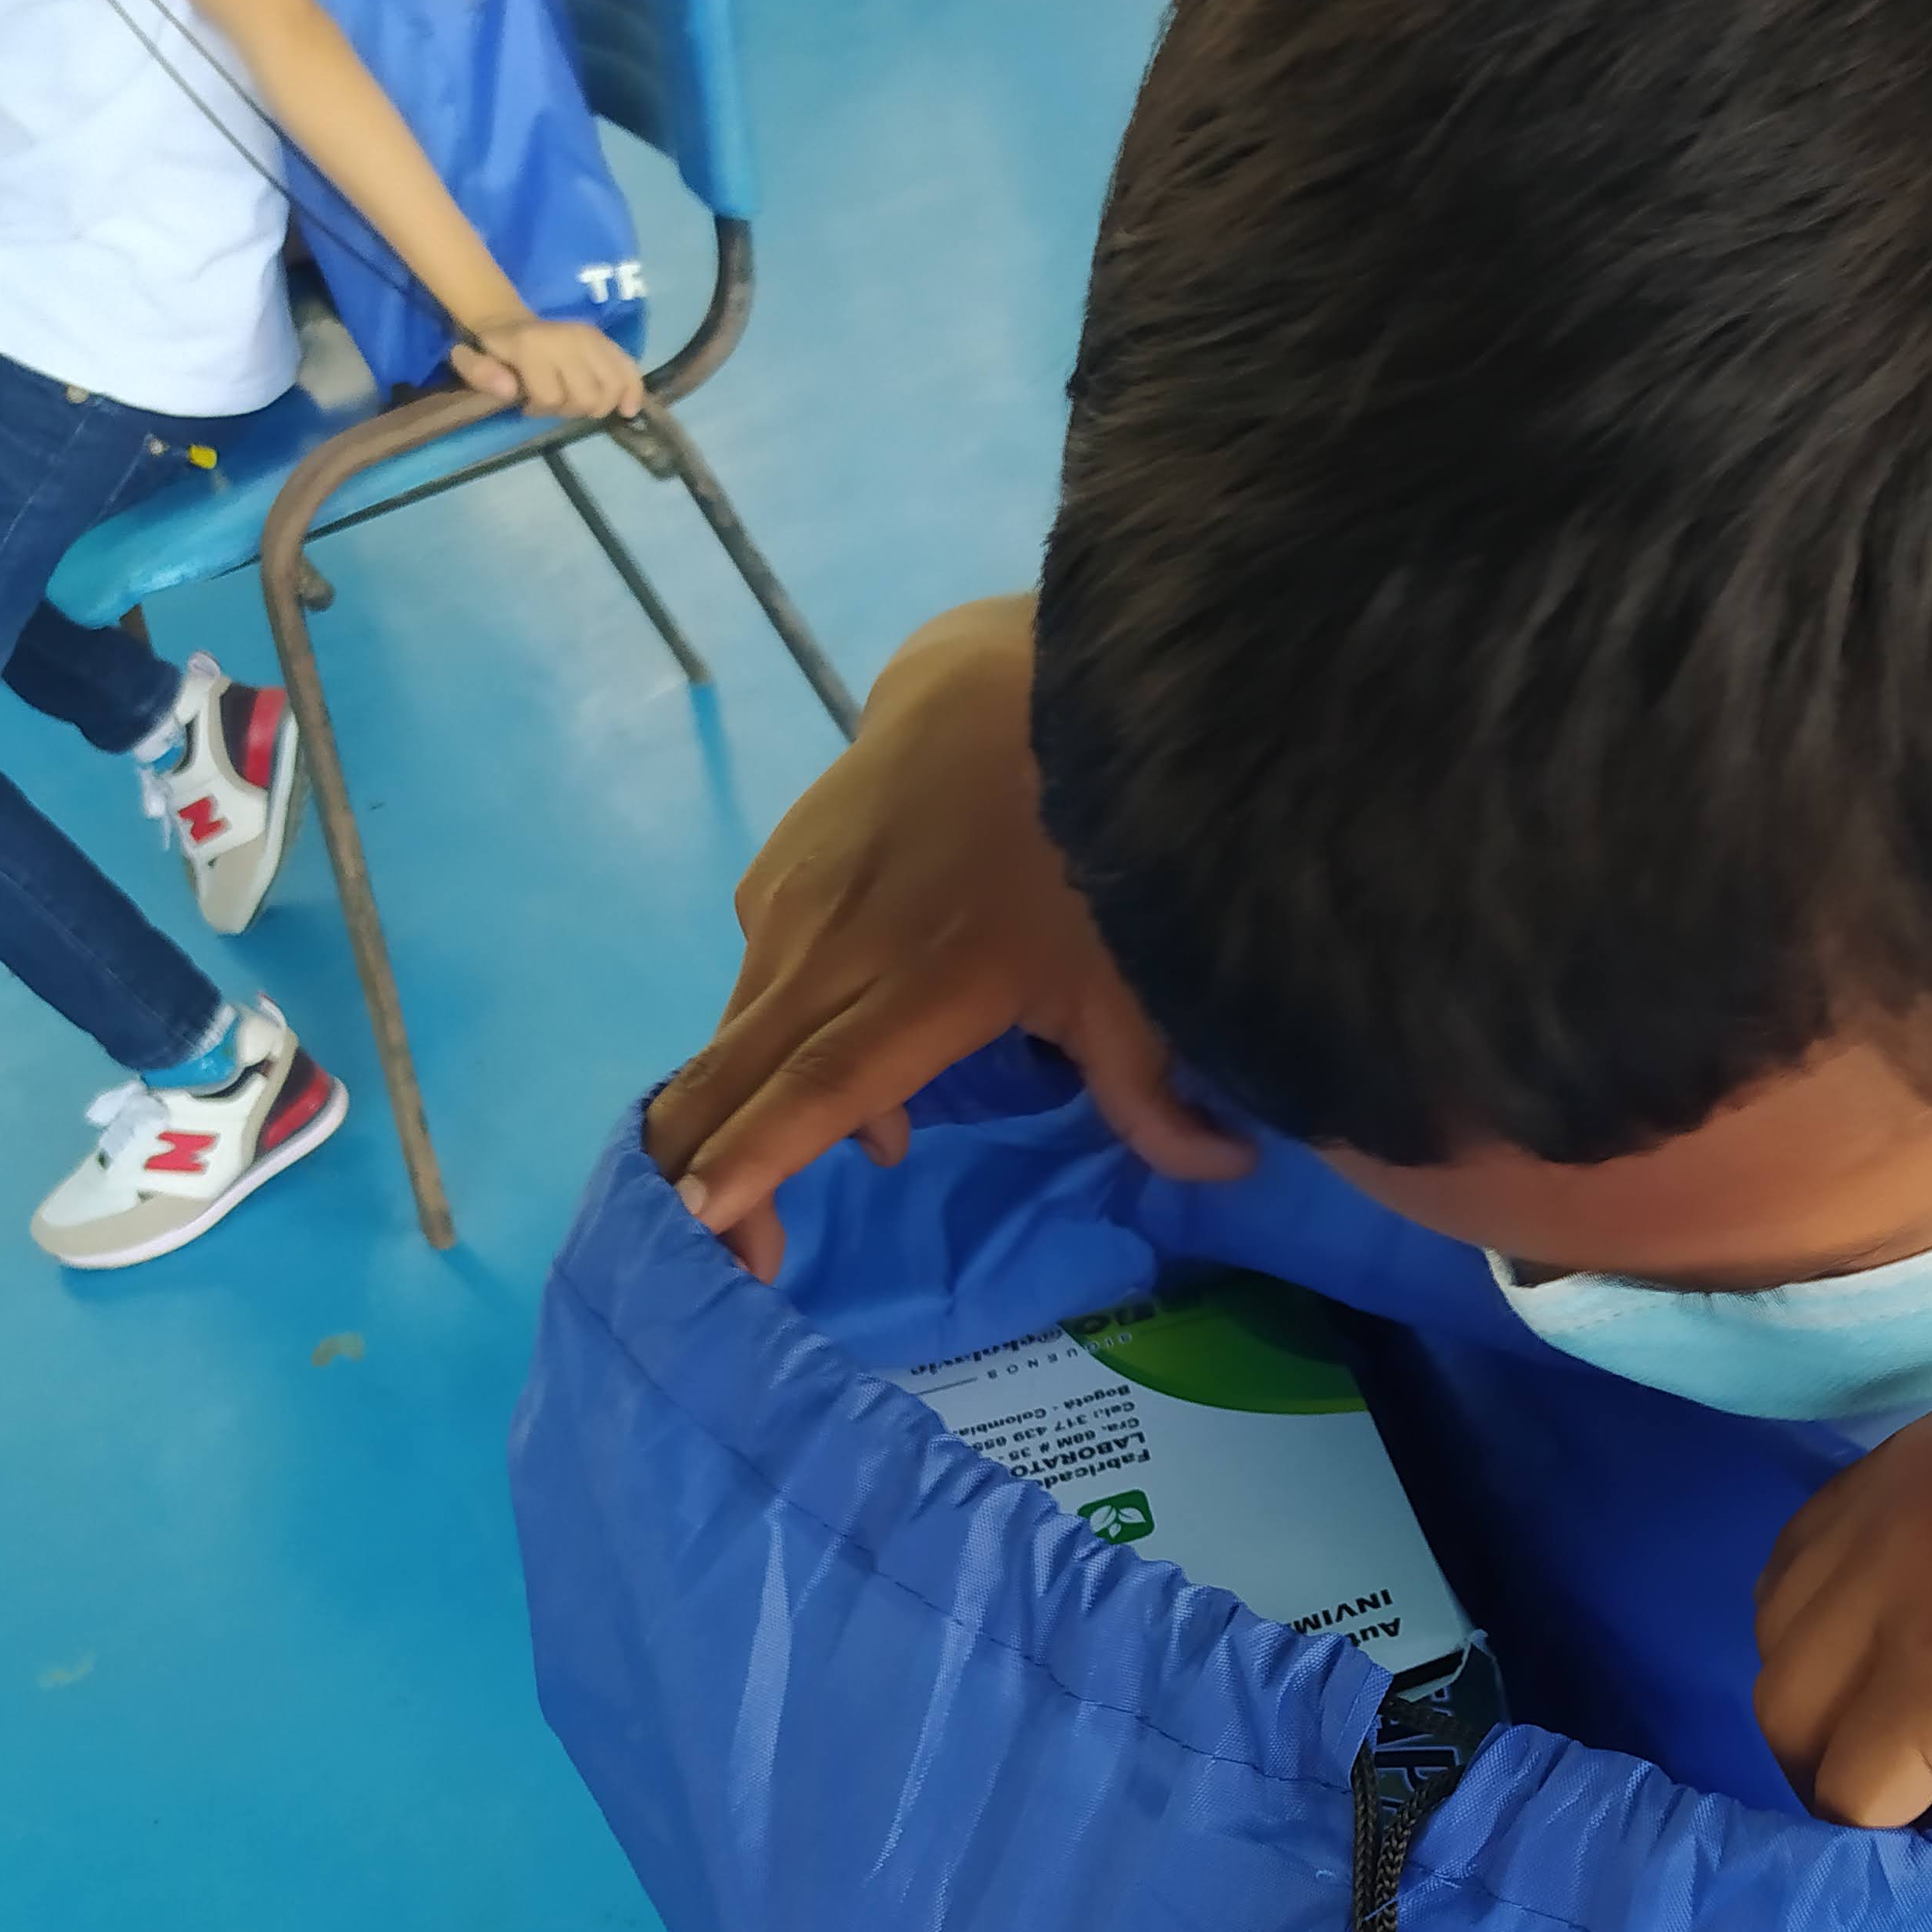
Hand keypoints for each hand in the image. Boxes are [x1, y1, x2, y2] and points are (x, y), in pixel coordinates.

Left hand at [452, 314, 647, 420]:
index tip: (527, 404)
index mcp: (534, 346)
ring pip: (610, 389)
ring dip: (597, 406)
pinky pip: (630, 370)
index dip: (539, 409)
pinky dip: (632, 392)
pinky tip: (626, 408)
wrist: (511, 322)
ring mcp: (591, 339)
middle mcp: (567, 340)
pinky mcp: (607, 342)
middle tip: (555, 403)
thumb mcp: (470, 360)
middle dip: (570, 410)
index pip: (552, 397)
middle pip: (587, 397)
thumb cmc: (493, 351)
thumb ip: (480, 373)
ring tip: (579, 401)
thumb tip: (509, 391)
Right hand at [647, 596, 1252, 1279]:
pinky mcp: (776, 869)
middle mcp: (831, 948)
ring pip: (742, 1029)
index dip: (759, 1156)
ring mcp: (792, 902)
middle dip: (709, 1169)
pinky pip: (760, 971)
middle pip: (740, 1074)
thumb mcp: (1131, 976)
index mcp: (919, 985)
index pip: (820, 1087)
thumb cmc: (1086, 839)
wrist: (1007, 679)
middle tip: (724, 1252)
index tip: (701, 1216)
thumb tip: (1230, 1171)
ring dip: (750, 1106)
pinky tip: (842, 1045)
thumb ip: (1159, 1089)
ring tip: (785, 1174)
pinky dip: (779, 1029)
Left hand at [1754, 1362, 1931, 1828]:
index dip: (1857, 1632)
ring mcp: (1916, 1570)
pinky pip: (1848, 1784)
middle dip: (1838, 1702)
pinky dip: (1891, 1819)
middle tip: (1928, 1760)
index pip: (1828, 1538)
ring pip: (1793, 1706)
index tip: (1930, 1688)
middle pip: (1789, 1619)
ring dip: (1854, 1768)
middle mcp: (1916, 1470)